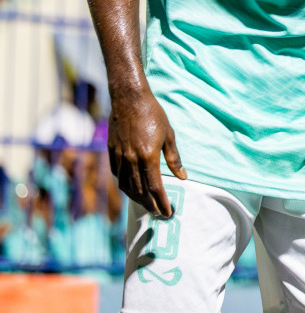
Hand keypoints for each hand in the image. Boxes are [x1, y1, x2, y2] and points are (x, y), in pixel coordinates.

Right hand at [108, 91, 186, 216]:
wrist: (129, 98)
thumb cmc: (153, 114)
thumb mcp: (169, 135)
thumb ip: (174, 158)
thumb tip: (183, 177)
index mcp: (148, 156)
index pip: (155, 187)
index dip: (162, 202)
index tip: (168, 212)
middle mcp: (131, 159)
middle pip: (140, 190)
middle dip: (150, 205)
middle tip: (159, 214)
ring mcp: (119, 156)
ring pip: (126, 186)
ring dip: (137, 199)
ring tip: (147, 206)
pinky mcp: (112, 152)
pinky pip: (118, 175)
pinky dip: (125, 186)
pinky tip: (132, 189)